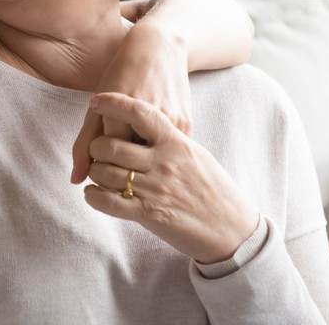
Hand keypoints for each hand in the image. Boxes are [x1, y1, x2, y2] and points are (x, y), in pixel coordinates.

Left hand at [71, 23, 191, 182]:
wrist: (159, 49)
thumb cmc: (120, 76)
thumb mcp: (98, 106)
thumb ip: (84, 144)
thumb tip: (75, 180)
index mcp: (124, 113)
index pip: (106, 156)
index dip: (99, 161)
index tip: (99, 157)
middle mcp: (151, 118)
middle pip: (129, 163)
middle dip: (118, 168)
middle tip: (115, 161)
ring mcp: (172, 123)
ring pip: (150, 162)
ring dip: (140, 166)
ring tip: (132, 155)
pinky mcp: (187, 126)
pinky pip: (167, 154)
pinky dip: (156, 157)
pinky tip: (150, 149)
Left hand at [83, 92, 258, 263]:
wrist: (234, 229)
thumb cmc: (214, 188)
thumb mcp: (195, 155)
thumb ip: (168, 140)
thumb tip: (140, 124)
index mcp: (176, 142)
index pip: (140, 113)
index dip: (113, 103)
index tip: (96, 99)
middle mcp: (164, 162)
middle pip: (111, 145)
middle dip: (96, 147)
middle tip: (97, 151)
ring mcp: (155, 189)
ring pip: (105, 173)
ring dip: (95, 172)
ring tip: (98, 173)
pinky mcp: (149, 214)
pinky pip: (108, 202)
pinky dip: (93, 196)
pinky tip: (94, 194)